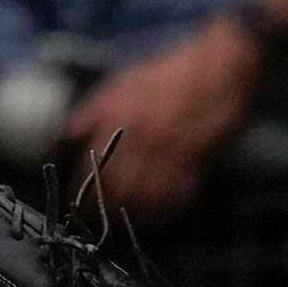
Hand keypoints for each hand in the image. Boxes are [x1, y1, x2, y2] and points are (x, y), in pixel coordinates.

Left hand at [59, 16, 261, 221]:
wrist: (220, 65)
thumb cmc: (169, 72)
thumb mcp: (123, 82)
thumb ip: (93, 110)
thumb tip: (67, 134)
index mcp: (119, 120)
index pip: (93, 165)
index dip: (83, 190)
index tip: (78, 204)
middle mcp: (143, 140)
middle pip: (118, 187)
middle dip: (106, 208)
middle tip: (99, 220)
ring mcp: (173, 152)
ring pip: (147, 196)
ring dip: (135, 213)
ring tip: (126, 221)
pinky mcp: (200, 160)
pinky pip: (180, 193)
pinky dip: (168, 206)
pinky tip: (160, 212)